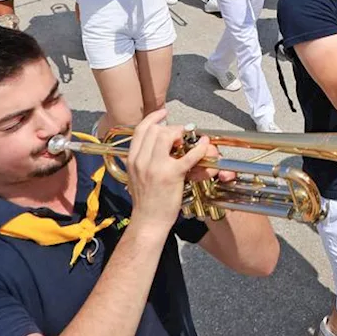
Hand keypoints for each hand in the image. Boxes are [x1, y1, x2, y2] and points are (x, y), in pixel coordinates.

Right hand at [125, 109, 210, 229]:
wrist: (148, 222)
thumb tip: (153, 145)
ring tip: (187, 142)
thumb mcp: (135, 176)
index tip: (163, 114)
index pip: (141, 129)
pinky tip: (203, 146)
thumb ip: (141, 159)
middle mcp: (142, 160)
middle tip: (179, 135)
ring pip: (168, 136)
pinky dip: (199, 148)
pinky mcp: (172, 175)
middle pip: (156, 130)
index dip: (153, 118)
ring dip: (181, 134)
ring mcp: (156, 167)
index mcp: (132, 159)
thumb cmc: (145, 202)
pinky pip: (188, 155)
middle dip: (170, 128)